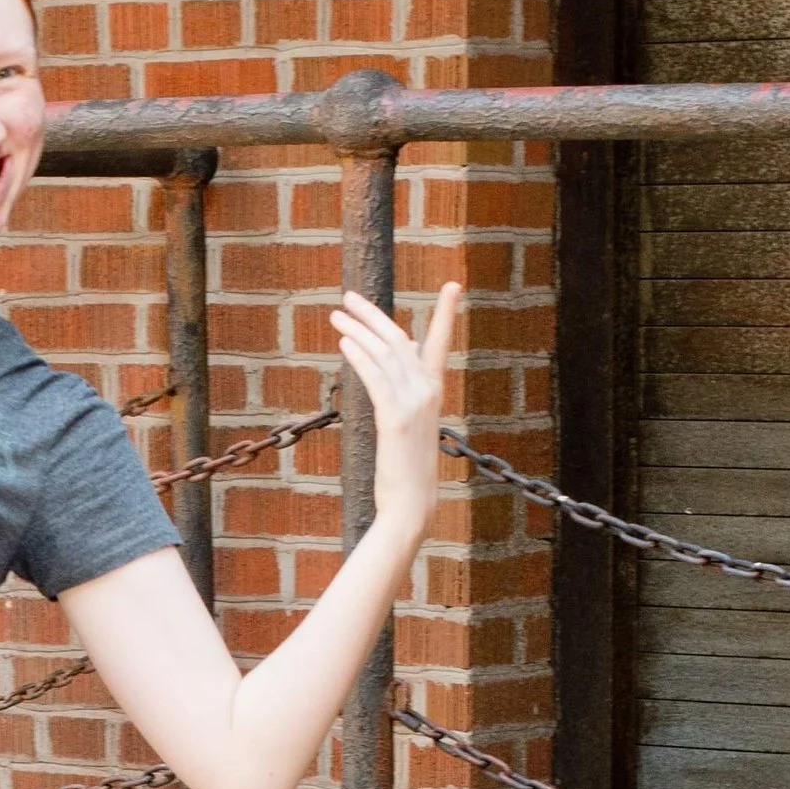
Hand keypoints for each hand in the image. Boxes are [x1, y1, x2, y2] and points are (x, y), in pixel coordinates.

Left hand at [331, 277, 458, 535]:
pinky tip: (344, 342)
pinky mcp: (395, 418)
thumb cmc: (406, 466)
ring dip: (357, 331)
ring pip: (385, 355)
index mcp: (434, 391)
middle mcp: (428, 392)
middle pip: (399, 340)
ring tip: (336, 315)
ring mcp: (414, 404)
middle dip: (373, 315)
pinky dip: (360, 356)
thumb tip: (402, 352)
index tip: (453, 285)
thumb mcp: (410, 422)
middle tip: (349, 296)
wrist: (411, 504)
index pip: (440, 343)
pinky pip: (376, 378)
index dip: (446, 313)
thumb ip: (407, 387)